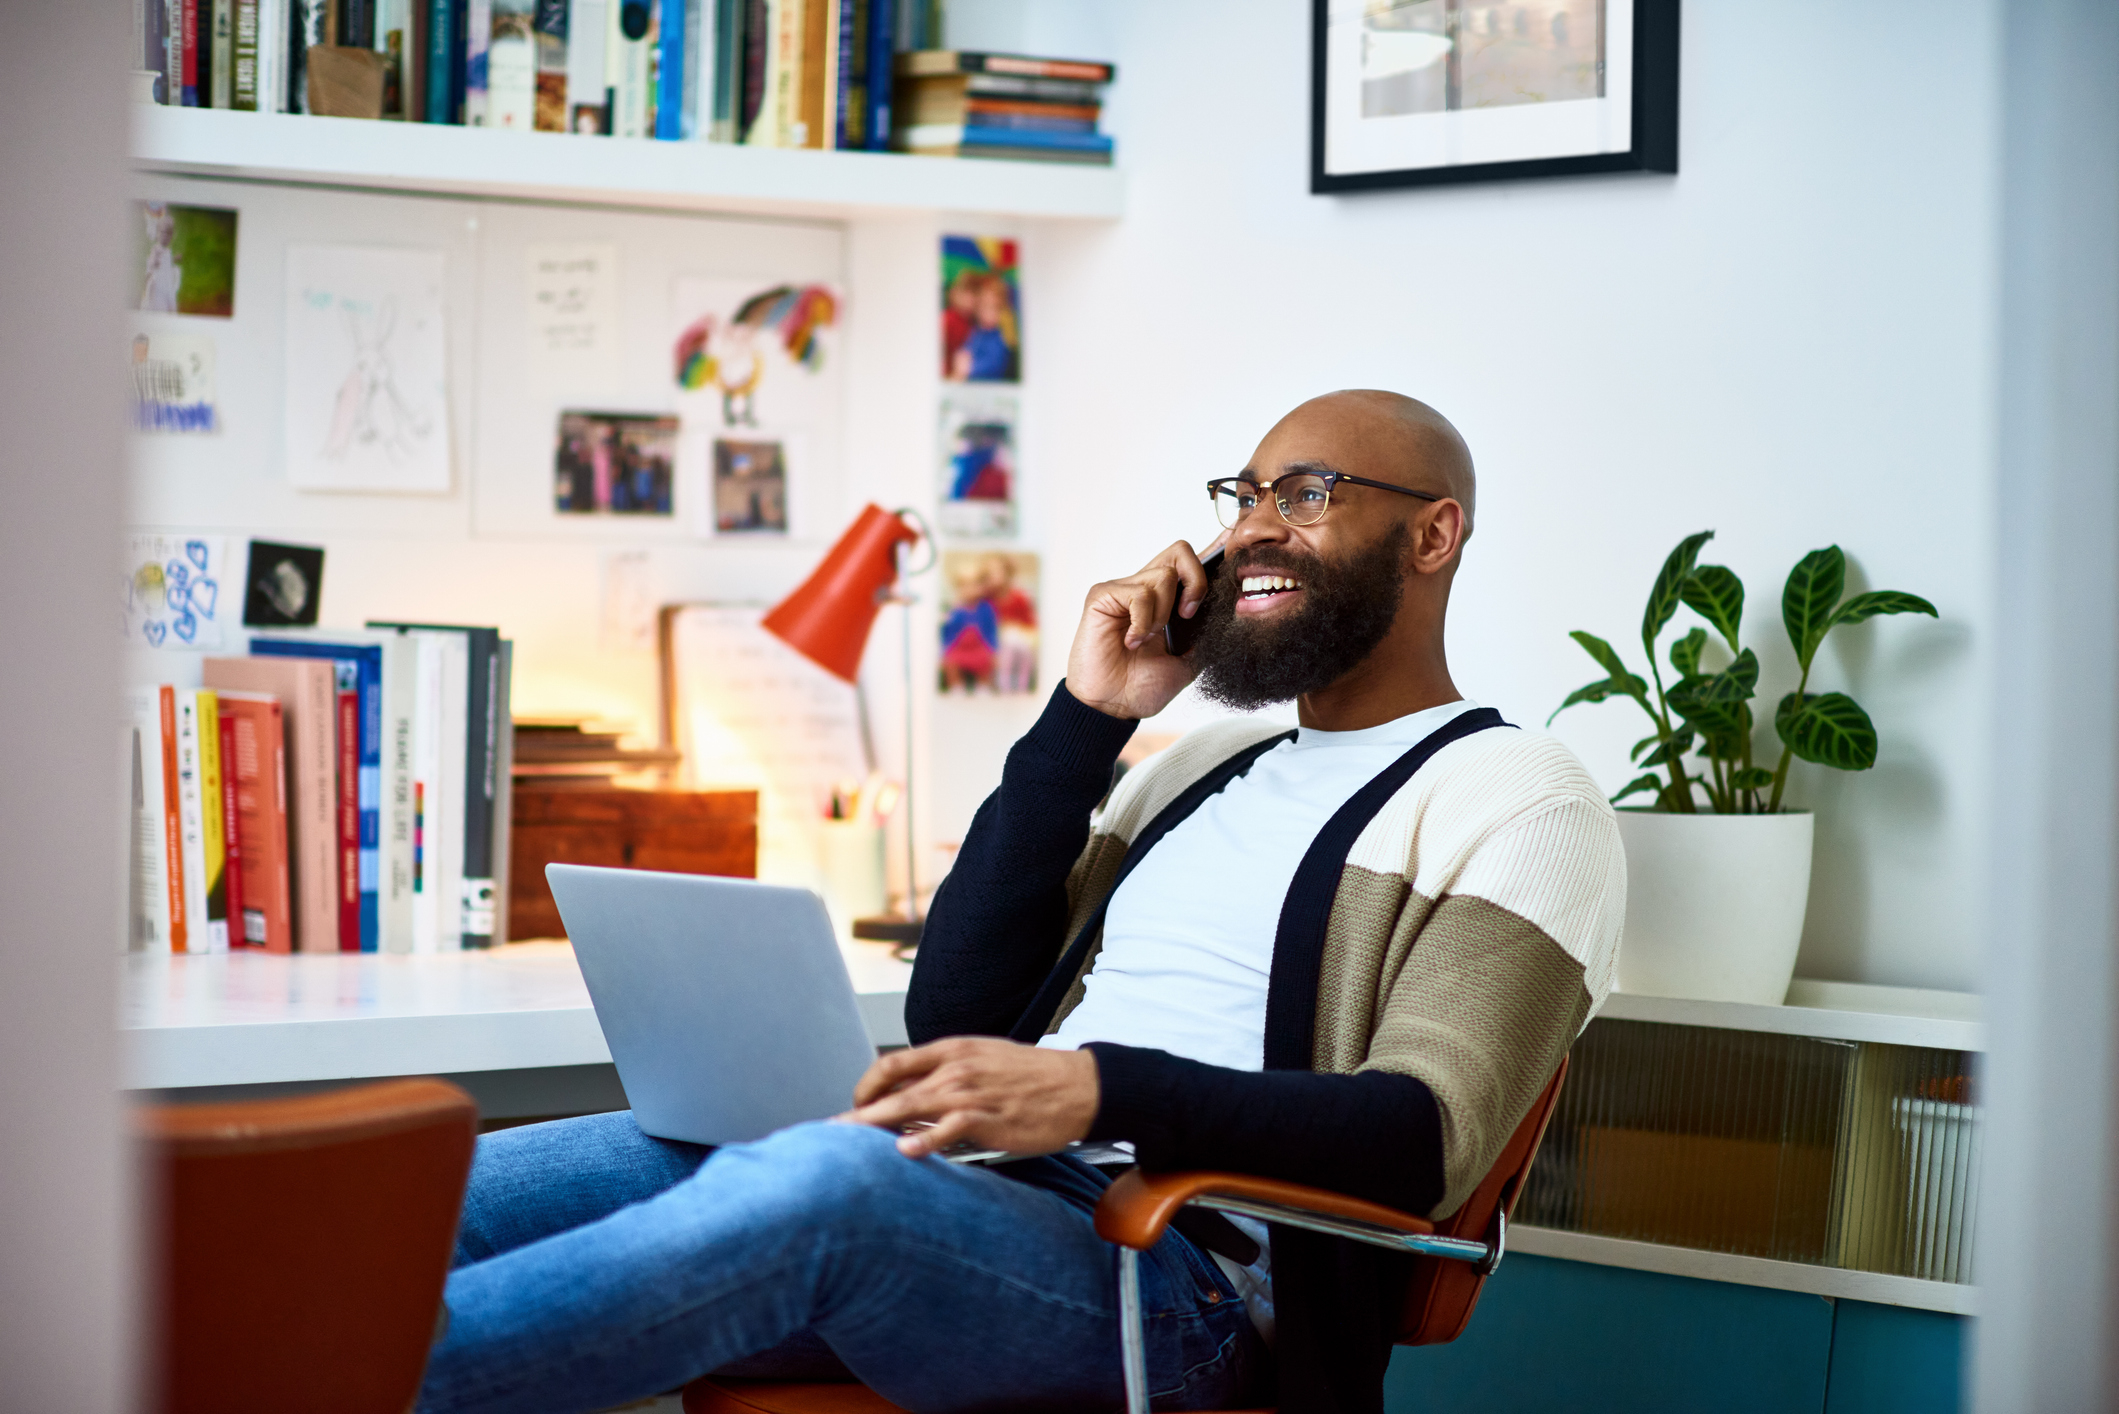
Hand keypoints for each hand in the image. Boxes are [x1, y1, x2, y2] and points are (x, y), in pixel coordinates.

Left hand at [843, 1037, 1099, 1158]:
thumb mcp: (984, 1062)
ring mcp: (972, 1093)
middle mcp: (956, 1067)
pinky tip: (905, 1151)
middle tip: (829, 1131)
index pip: (892, 1063)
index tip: (854, 1106)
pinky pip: (950, 1128)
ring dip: (875, 1124)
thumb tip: (910, 1101)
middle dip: (856, 1111)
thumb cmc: (1032, 1078)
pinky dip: (925, 1139)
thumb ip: (946, 1076)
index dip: (865, 1086)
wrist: (1080, 1086)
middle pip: (892, 1087)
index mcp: (952, 1050)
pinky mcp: (990, 1118)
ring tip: (847, 1142)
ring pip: (911, 1105)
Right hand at [1066, 536, 1224, 719]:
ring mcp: (1123, 590)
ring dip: (1162, 614)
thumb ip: (1205, 634)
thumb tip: (1232, 611)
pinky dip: (1142, 622)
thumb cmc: (1143, 686)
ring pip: (1163, 576)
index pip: (1190, 563)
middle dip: (1196, 581)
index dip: (1213, 551)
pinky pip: (1138, 594)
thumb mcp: (1188, 661)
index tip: (1233, 555)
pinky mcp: (1103, 595)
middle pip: (1180, 551)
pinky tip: (1131, 642)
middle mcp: (1145, 588)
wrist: (1113, 707)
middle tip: (1187, 616)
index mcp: (1166, 601)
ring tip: (1147, 640)